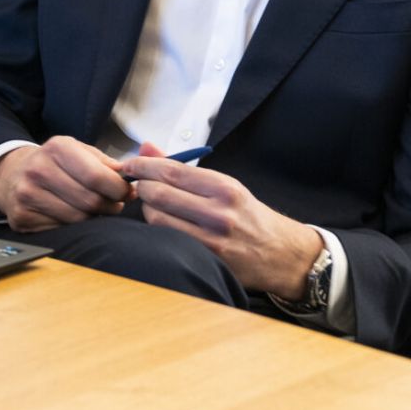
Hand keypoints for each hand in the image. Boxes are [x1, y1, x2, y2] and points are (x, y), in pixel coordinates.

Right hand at [0, 136, 133, 230]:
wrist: (12, 174)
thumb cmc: (54, 163)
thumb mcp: (77, 151)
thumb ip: (105, 163)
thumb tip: (129, 178)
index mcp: (57, 148)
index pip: (97, 176)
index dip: (119, 189)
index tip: (127, 192)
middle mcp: (39, 169)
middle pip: (90, 201)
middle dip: (110, 206)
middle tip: (114, 204)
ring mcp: (27, 195)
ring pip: (78, 219)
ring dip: (94, 218)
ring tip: (94, 209)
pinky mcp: (22, 218)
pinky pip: (62, 230)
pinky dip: (73, 227)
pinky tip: (71, 215)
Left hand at [119, 142, 322, 295]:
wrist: (280, 254)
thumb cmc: (248, 216)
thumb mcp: (225, 185)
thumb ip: (184, 169)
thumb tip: (148, 148)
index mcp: (224, 187)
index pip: (171, 170)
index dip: (143, 166)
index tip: (130, 164)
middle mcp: (219, 212)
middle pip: (159, 194)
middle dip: (140, 186)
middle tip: (136, 184)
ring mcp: (212, 240)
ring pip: (158, 219)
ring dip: (146, 209)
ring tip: (151, 204)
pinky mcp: (207, 261)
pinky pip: (167, 241)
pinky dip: (156, 230)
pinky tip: (160, 224)